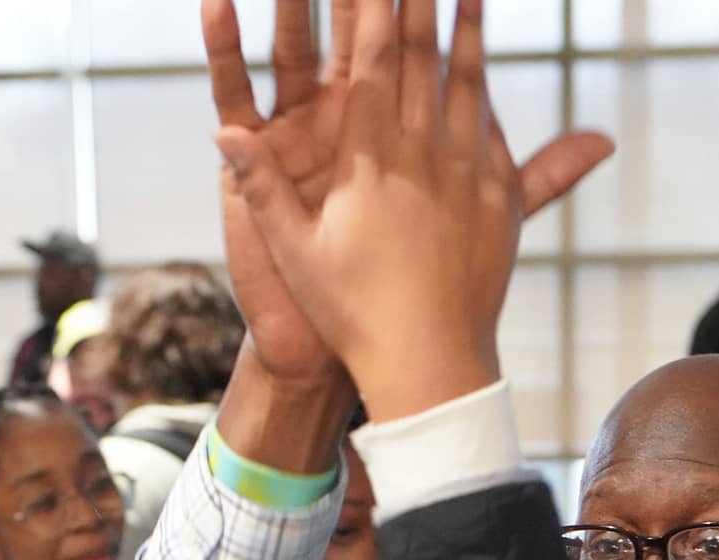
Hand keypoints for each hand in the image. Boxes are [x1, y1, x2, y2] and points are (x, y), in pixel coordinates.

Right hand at [211, 0, 612, 419]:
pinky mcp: (497, 198)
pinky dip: (490, 90)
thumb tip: (221, 130)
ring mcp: (462, 172)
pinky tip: (487, 65)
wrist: (425, 364)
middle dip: (418, 0)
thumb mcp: (297, 249)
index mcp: (368, 156)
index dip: (377, 7)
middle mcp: (418, 153)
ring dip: (469, 26)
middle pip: (421, 53)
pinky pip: (494, 129)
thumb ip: (260, 183)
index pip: (373, 57)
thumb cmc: (350, 312)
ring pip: (467, 79)